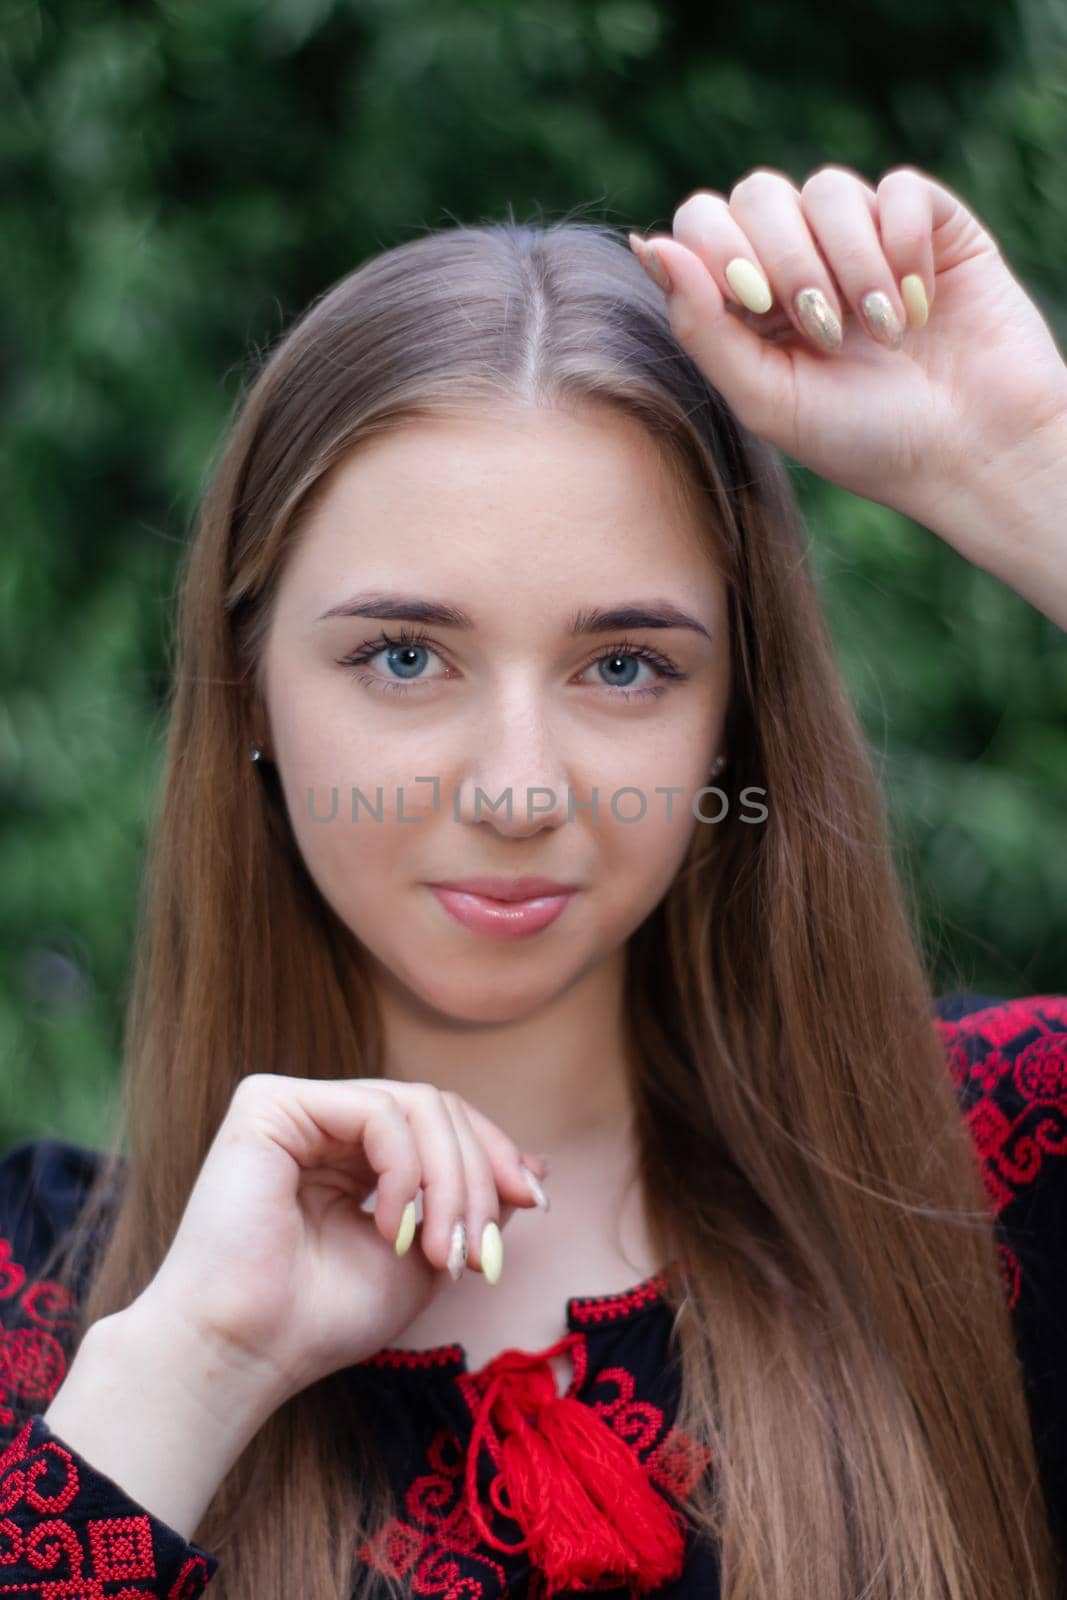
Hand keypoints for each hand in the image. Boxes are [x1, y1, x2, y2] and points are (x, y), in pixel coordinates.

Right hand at [135, 1075, 548, 1405]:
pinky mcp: (269, 1104)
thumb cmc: (323, 1317)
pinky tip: (391, 1225)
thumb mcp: (426, 1256)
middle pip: (438, 1109)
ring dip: (451, 1182)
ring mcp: (297, 1108)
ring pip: (418, 1104)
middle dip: (478, 1178)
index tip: (534, 1202)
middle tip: (480, 1253)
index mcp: (355, 1153)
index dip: (494, 1155)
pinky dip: (406, 1169)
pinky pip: (377, 1111)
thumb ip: (473, 1205)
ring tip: (444, 1253)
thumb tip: (536, 1166)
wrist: (245, 1353)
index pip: (443, 1122)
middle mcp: (325, 1122)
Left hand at [629, 165, 1066, 564]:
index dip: (720, 247)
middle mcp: (801, 259)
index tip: (756, 303)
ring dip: (851, 265)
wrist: (972, 451)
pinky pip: (898, 189)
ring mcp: (864, 236)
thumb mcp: (768, 399)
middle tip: (826, 330)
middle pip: (758, 193)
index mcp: (749, 303)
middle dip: (786, 259)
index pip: (703, 225)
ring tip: (882, 336)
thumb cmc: (864, 441)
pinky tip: (920, 305)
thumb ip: (702, 327)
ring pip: (827, 189)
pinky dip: (904, 245)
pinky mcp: (929, 222)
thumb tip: (649, 243)